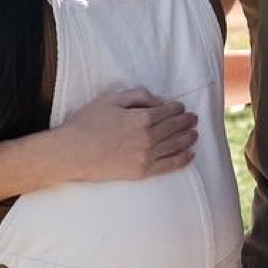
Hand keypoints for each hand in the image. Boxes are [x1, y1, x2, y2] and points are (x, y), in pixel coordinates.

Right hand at [54, 87, 197, 183]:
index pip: (168, 111)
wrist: (73, 152)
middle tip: (193, 118)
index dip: (177, 108)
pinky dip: (183, 159)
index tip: (180, 107)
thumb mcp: (110, 99)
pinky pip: (169, 166)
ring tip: (194, 133)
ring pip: (176, 146)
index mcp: (142, 118)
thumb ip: (137, 96)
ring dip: (188, 138)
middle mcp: (148, 138)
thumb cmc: (88, 123)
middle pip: (175, 128)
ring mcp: (147, 157)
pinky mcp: (142, 171)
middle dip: (186, 121)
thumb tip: (157, 101)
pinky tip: (190, 154)